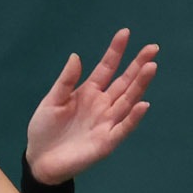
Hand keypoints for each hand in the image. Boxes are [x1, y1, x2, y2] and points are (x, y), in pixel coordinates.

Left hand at [24, 29, 157, 183]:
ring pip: (128, 101)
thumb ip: (66, 81)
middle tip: (153, 48)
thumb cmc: (44, 129)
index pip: (106, 68)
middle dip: (138, 65)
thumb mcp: (52, 101)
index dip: (116, 51)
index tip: (125, 32)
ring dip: (140, 85)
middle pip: (124, 82)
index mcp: (89, 92)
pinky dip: (133, 117)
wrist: (40, 159)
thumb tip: (76, 56)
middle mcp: (102, 104)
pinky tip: (143, 104)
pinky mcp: (106, 142)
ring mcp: (106, 122)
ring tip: (151, 67)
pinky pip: (123, 128)